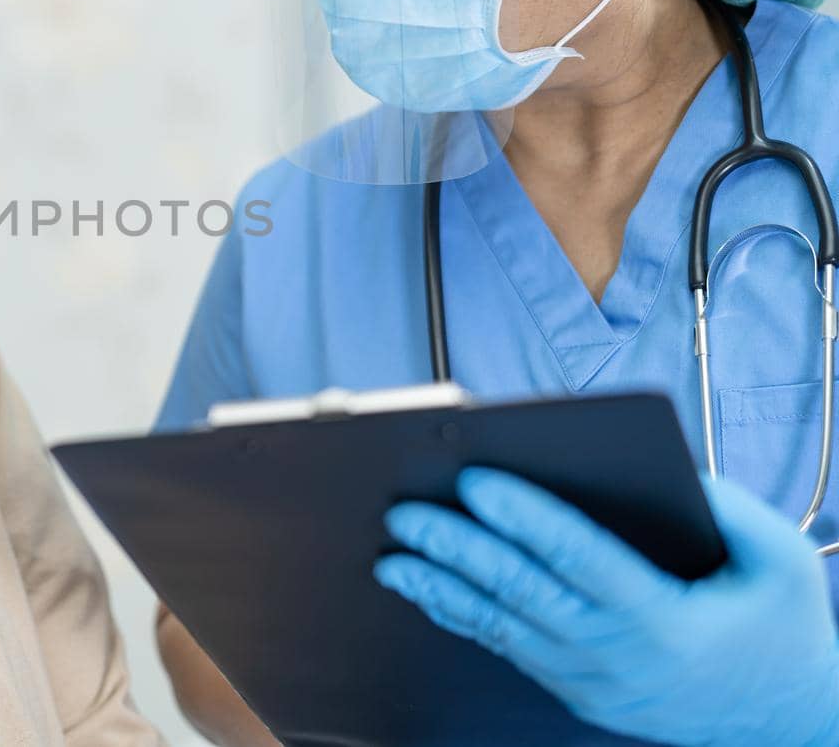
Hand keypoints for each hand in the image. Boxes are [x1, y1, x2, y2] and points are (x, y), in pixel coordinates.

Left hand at [374, 467, 838, 745]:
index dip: (525, 517)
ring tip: (393, 558)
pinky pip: (510, 650)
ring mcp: (591, 682)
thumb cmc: (781, 628)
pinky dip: (465, 617)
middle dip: (457, 550)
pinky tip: (429, 592)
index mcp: (664, 619)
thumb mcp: (778, 561)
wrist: (791, 725)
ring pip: (503, 627)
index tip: (476, 480)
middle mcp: (617, 655)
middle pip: (522, 593)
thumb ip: (725, 506)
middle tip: (405, 514)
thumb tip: (663, 464)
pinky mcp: (578, 694)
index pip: (580, 557)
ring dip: (442, 590)